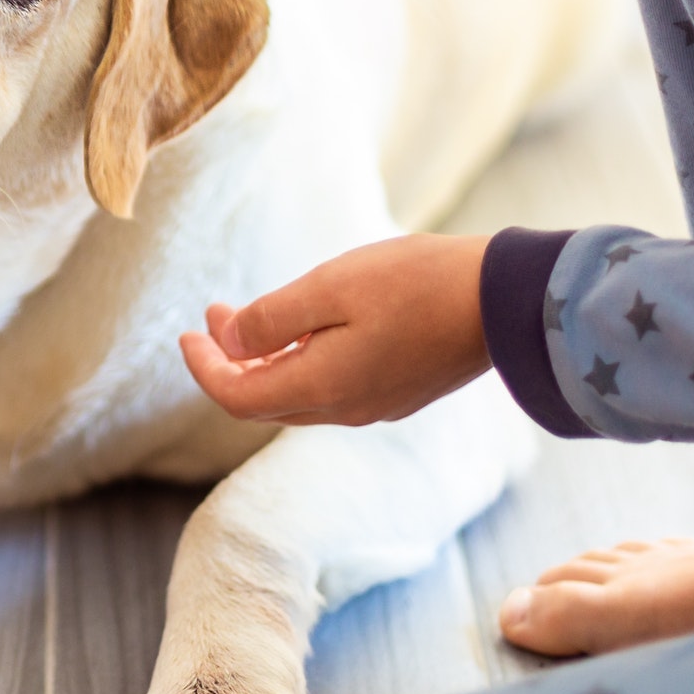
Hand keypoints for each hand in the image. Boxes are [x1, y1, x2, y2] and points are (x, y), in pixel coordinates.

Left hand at [179, 234, 492, 425]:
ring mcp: (377, 405)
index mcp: (322, 388)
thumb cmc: (417, 283)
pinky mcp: (400, 391)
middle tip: (211, 318)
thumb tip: (229, 342)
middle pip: (264, 401)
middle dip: (229, 362)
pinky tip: (302, 328)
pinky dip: (299, 362)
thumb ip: (271, 318)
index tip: (186, 334)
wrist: (507, 299)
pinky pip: (331, 388)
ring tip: (247, 317)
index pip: (237, 398)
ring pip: (298, 395)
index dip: (204, 368)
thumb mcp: (330, 287)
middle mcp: (346, 409)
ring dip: (264, 360)